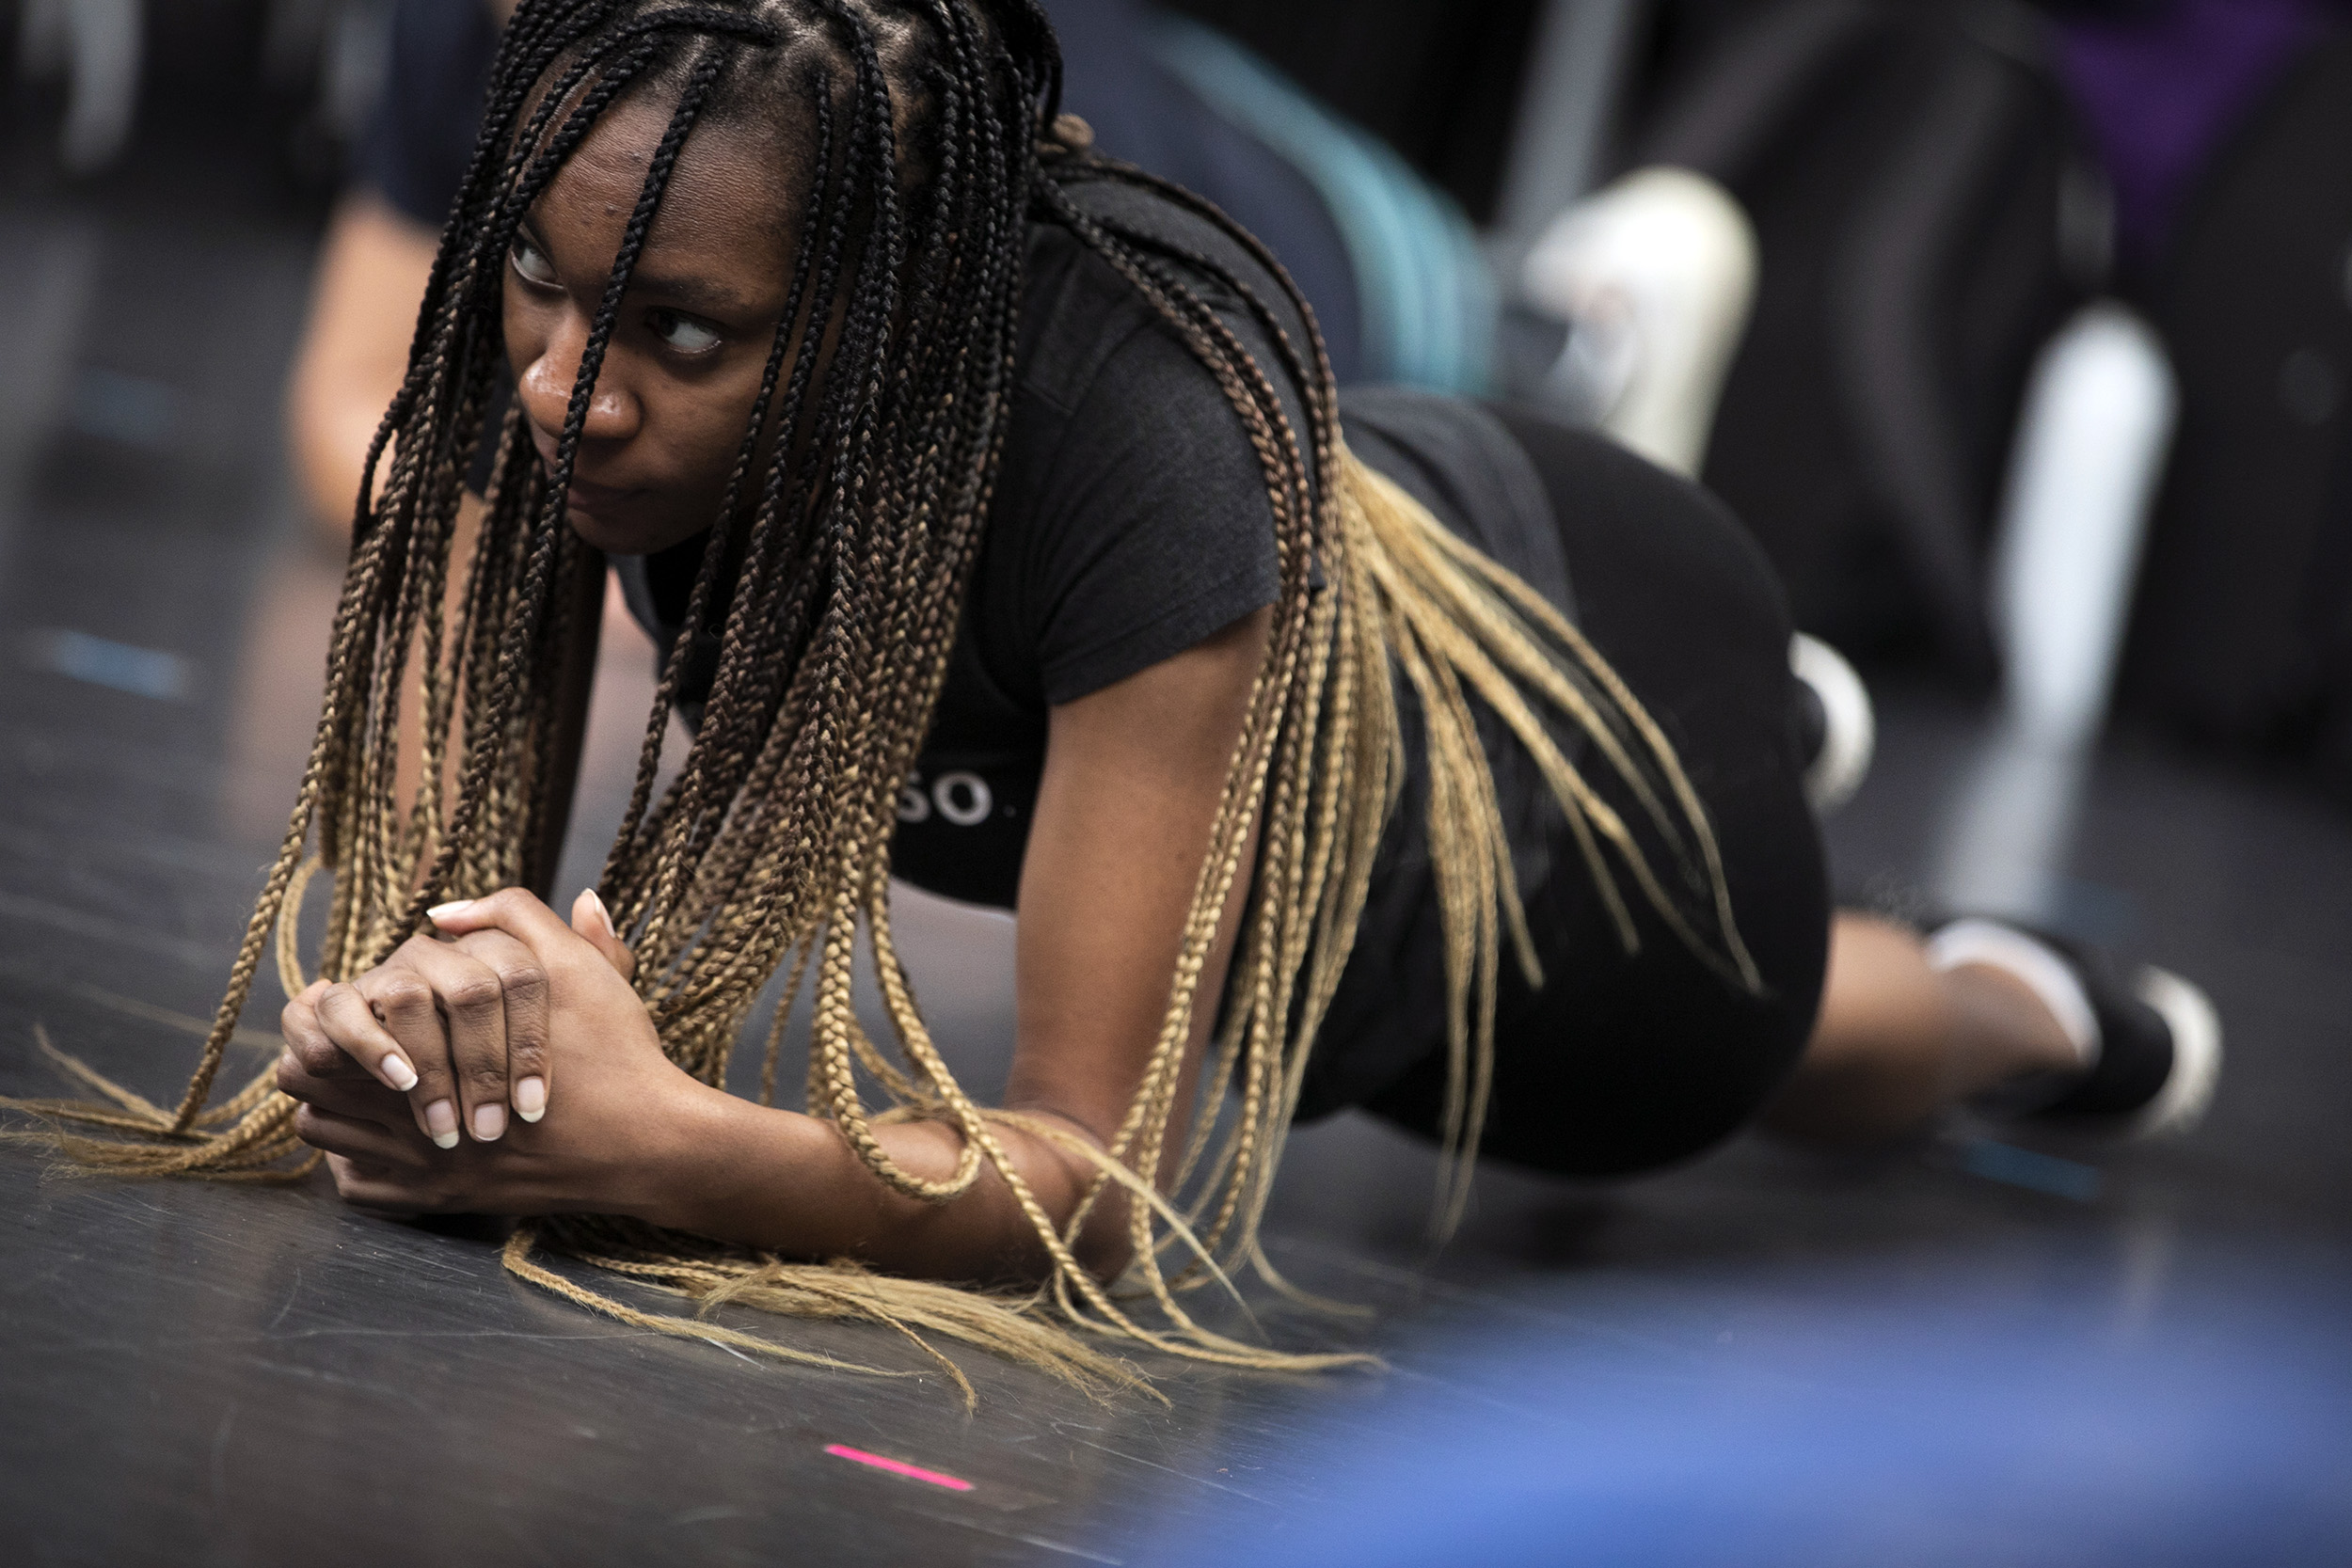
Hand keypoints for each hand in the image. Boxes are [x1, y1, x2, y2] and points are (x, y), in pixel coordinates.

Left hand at [276, 888, 712, 1217]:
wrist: (647, 1142)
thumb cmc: (613, 1050)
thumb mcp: (573, 965)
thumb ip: (512, 916)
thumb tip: (444, 911)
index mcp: (428, 1043)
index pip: (323, 1023)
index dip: (329, 1009)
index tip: (356, 999)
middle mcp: (408, 1109)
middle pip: (306, 1080)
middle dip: (324, 1056)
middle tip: (354, 1043)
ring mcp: (418, 1162)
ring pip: (323, 1132)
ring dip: (336, 1106)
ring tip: (369, 1087)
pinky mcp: (436, 1201)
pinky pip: (356, 1186)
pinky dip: (358, 1162)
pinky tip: (390, 1139)